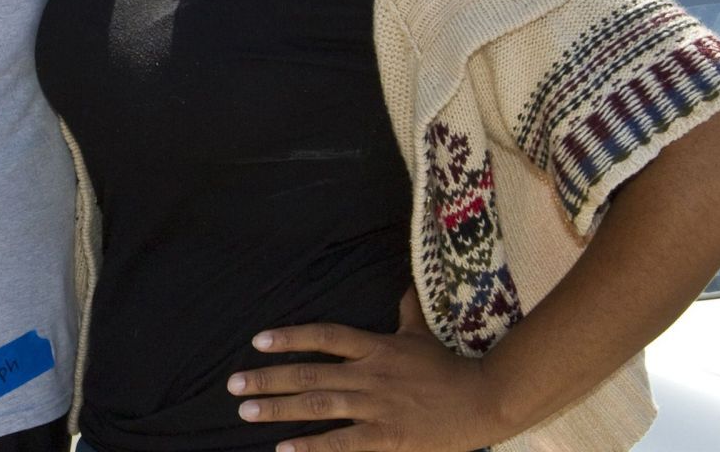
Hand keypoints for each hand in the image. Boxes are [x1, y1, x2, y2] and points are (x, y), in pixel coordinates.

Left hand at [228, 291, 506, 451]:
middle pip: (310, 374)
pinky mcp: (389, 437)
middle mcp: (370, 374)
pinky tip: (285, 450)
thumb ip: (406, 309)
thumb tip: (404, 283)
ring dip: (279, 409)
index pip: (323, 336)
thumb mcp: (423, 332)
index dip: (289, 338)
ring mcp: (378, 406)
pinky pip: (344, 442)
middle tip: (233, 385)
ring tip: (246, 412)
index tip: (256, 342)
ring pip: (319, 406)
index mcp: (376, 347)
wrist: (487, 399)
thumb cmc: (451, 366)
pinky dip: (313, 447)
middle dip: (268, 379)